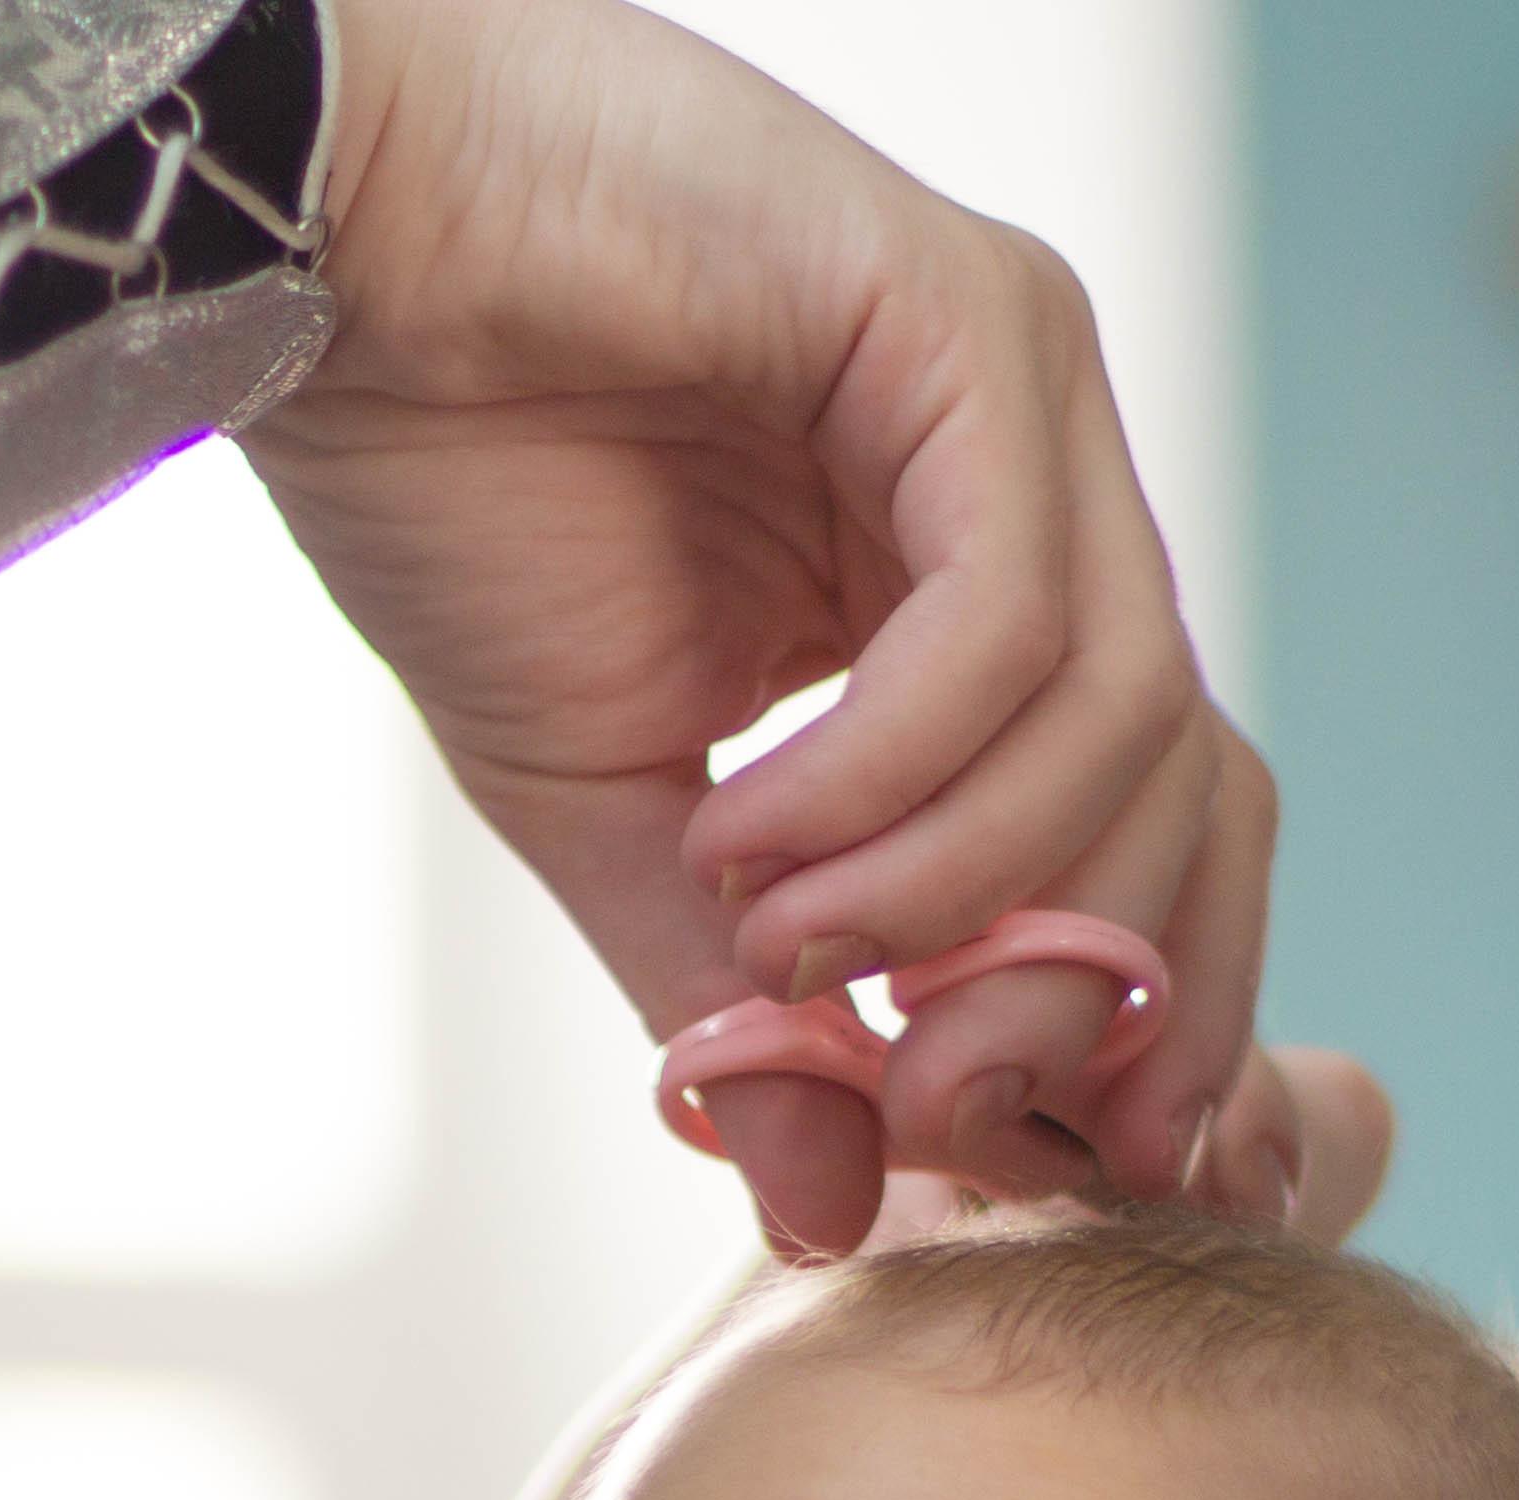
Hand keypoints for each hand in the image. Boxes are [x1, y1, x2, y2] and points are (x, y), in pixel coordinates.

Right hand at [249, 0, 1283, 1254]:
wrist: (322, 264)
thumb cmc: (461, 497)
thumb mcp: (621, 823)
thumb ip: (750, 1010)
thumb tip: (828, 1217)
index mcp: (994, 612)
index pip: (1167, 843)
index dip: (1122, 1023)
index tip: (983, 1147)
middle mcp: (1053, 502)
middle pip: (1195, 798)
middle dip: (1060, 993)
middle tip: (905, 1089)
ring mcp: (1034, 402)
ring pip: (1125, 722)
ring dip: (947, 888)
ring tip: (768, 930)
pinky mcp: (975, 324)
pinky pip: (1012, 623)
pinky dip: (892, 773)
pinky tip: (750, 820)